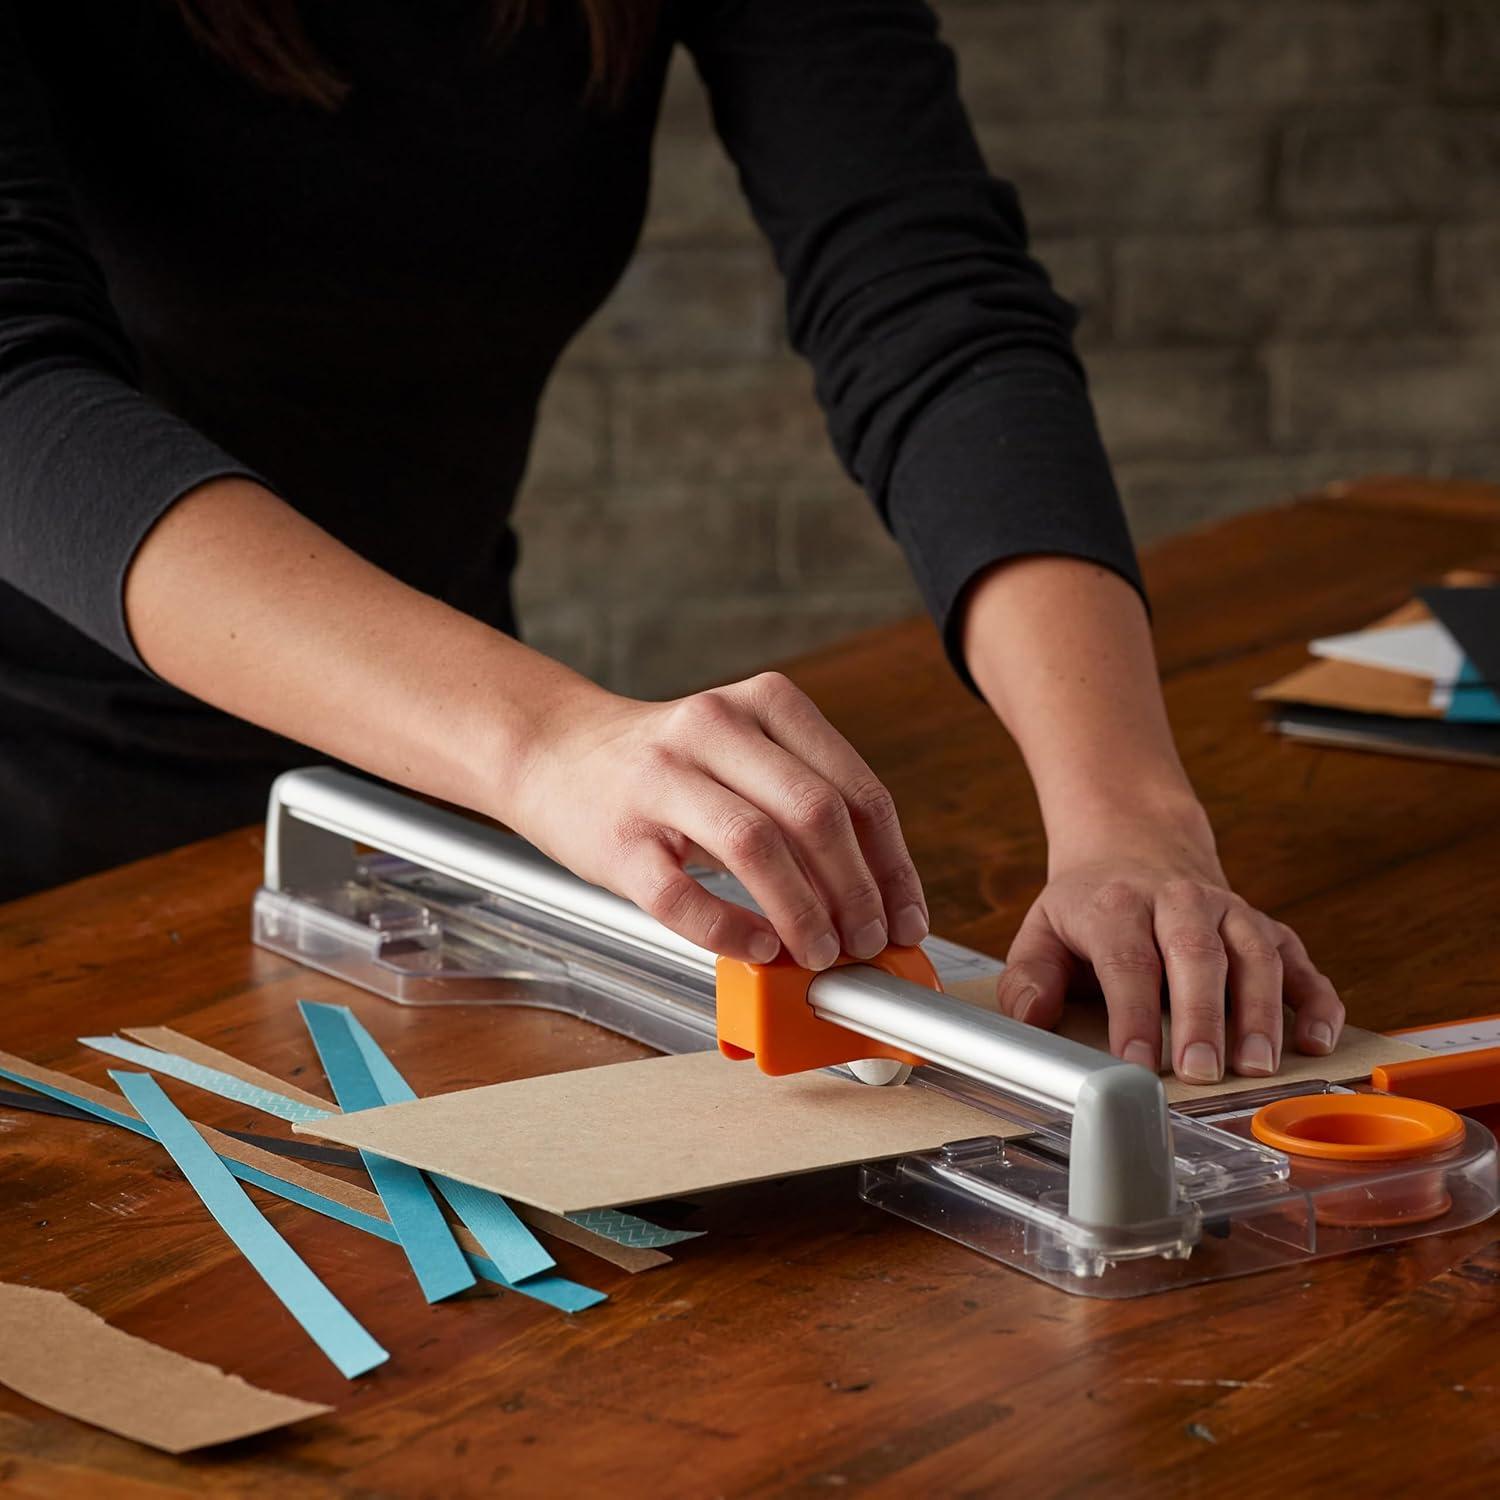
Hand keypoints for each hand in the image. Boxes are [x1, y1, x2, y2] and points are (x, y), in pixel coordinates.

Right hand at [504, 670, 929, 968]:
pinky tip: (758, 949)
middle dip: (857, 893)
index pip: (856, 789)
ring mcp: (660, 779)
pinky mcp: (619, 836)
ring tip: (821, 953)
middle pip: (814, 814)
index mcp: (765, 704)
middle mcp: (714, 728)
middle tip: (868, 942)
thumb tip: (876, 898)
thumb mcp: (744, 754)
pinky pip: (683, 895)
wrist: (553, 751)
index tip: (906, 915)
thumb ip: (804, 806)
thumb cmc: (665, 765)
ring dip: (803, 914)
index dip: (893, 864)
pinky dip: (730, 930)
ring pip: (756, 847)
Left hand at [993, 810, 1344, 1083]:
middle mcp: (1180, 901)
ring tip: (1258, 1066)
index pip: (1127, 960)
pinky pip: (1300, 961)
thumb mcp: (1042, 932)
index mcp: (1119, 905)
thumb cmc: (1090, 907)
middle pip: (1196, 955)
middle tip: (1201, 1071)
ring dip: (1261, 1012)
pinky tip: (1316, 1040)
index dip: (1131, 1015)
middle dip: (1201, 1016)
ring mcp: (1230, 912)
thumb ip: (1029, 979)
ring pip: (1255, 955)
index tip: (1133, 1064)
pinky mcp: (1267, 929)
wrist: (1136, 845)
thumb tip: (1031, 1017)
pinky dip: (1315, 1000)